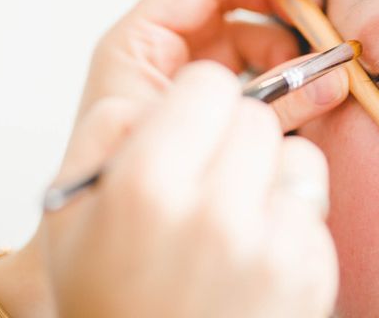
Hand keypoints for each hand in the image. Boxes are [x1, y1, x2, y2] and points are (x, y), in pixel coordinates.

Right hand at [44, 62, 338, 316]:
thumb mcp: (67, 212)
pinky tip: (252, 248)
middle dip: (230, 132)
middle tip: (205, 171)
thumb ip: (102, 134)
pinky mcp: (312, 273)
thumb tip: (156, 99)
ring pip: (297, 154)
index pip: (209, 81)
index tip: (188, 122)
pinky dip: (287, 214)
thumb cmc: (107, 299)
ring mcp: (272, 247)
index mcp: (147, 187)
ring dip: (267, 169)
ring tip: (230, 211)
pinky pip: (312, 204)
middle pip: (255, 114)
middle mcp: (215, 214)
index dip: (195, 99)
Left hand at [61, 0, 344, 180]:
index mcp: (139, 40)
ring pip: (244, 40)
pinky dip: (276, 81)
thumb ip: (268, 101)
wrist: (102, 229)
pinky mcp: (199, 100)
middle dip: (280, 9)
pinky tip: (298, 101)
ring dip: (284, 52)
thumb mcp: (207, 128)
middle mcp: (160, 49)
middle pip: (230, 3)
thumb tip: (330, 79)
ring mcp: (181, 73)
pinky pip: (246, 74)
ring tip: (315, 82)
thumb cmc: (129, 174)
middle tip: (322, 30)